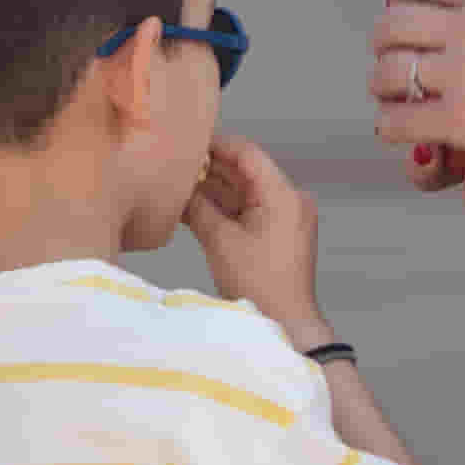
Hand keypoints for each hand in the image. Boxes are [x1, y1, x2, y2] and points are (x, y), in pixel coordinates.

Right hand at [182, 134, 326, 336]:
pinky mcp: (275, 233)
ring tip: (179, 184)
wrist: (285, 324)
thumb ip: (197, 207)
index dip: (217, 144)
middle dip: (210, 168)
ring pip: (242, 192)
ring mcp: (283, 217)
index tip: (188, 141)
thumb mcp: (220, 241)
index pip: (248, 154)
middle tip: (176, 163)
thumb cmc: (259, 285)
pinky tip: (193, 206)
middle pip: (244, 172)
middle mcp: (288, 200)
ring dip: (213, 189)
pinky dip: (222, 208)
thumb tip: (178, 186)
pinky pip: (246, 211)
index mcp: (283, 195)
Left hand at [370, 0, 464, 184]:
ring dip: (382, 84)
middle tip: (385, 58)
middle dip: (382, 44)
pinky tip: (395, 127)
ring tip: (387, 93)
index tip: (397, 14)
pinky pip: (400, 118)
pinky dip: (390, 123)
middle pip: (392, 25)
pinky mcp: (462, 117)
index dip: (396, 1)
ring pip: (389, 72)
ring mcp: (463, 70)